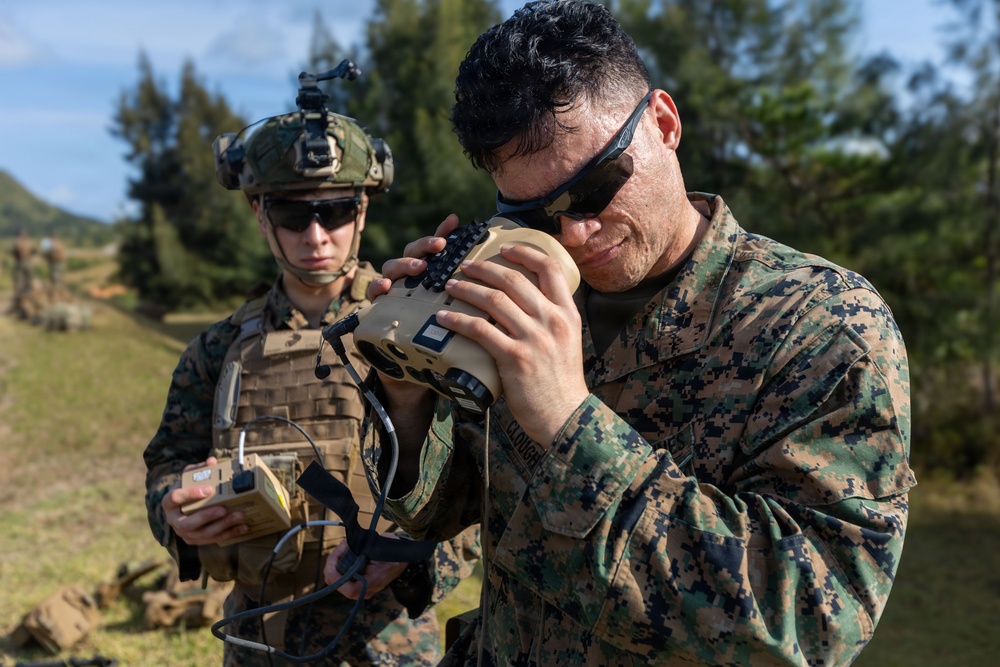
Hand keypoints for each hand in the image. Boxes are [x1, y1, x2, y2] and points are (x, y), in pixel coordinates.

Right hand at [162, 457, 247, 545]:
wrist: (181, 507)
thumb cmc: (186, 489)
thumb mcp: (189, 477)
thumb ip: (199, 469)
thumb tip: (211, 461)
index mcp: (169, 502)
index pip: (175, 498)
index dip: (191, 494)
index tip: (208, 489)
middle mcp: (173, 520)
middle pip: (188, 523)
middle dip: (207, 516)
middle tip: (224, 509)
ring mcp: (184, 533)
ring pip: (203, 534)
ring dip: (223, 526)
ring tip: (239, 515)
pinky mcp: (195, 540)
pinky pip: (213, 539)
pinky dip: (229, 534)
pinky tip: (243, 527)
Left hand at [324, 534, 407, 599]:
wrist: (402, 559)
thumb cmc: (393, 554)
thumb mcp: (379, 550)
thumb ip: (363, 553)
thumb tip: (346, 549)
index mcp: (372, 583)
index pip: (349, 590)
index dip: (337, 577)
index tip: (334, 559)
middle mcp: (364, 590)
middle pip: (337, 583)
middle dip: (334, 562)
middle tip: (343, 544)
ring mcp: (359, 587)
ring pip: (336, 578)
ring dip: (336, 559)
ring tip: (346, 544)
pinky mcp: (356, 582)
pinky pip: (340, 574)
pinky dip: (339, 561)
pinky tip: (346, 549)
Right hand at [366, 214, 460, 301]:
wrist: (400, 326)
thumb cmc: (423, 303)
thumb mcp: (440, 285)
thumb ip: (451, 261)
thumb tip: (463, 232)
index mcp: (420, 263)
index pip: (430, 243)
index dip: (441, 230)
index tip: (453, 221)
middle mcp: (404, 269)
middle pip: (410, 251)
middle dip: (425, 245)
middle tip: (440, 244)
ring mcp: (390, 281)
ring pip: (391, 266)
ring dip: (405, 264)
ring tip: (420, 267)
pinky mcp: (378, 297)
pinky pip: (374, 289)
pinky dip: (378, 285)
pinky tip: (386, 285)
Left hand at [437, 243, 588, 443]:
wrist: (565, 416)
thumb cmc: (562, 382)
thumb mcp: (568, 342)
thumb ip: (551, 319)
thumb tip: (527, 302)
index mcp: (567, 313)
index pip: (549, 268)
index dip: (524, 252)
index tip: (503, 248)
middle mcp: (553, 320)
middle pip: (514, 280)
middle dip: (484, 268)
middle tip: (464, 266)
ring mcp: (534, 338)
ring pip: (494, 300)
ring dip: (466, 290)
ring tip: (449, 287)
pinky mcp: (515, 357)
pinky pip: (480, 330)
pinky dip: (458, 320)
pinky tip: (443, 318)